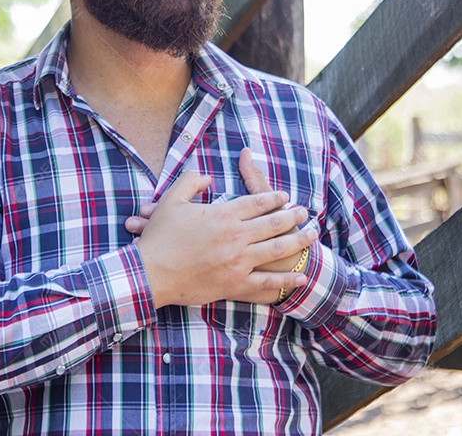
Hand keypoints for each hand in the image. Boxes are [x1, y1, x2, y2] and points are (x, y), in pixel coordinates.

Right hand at [130, 169, 316, 307]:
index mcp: (223, 214)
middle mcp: (236, 236)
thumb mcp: (171, 200)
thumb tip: (207, 176)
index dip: (275, 198)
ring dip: (298, 241)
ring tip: (312, 235)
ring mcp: (238, 262)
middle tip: (305, 212)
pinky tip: (301, 276)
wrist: (150, 274)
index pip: (258, 202)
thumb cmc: (159, 238)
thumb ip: (191, 182)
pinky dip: (286, 280)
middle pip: (273, 223)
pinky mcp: (235, 284)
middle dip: (293, 216)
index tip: (285, 196)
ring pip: (277, 249)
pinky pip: (267, 282)